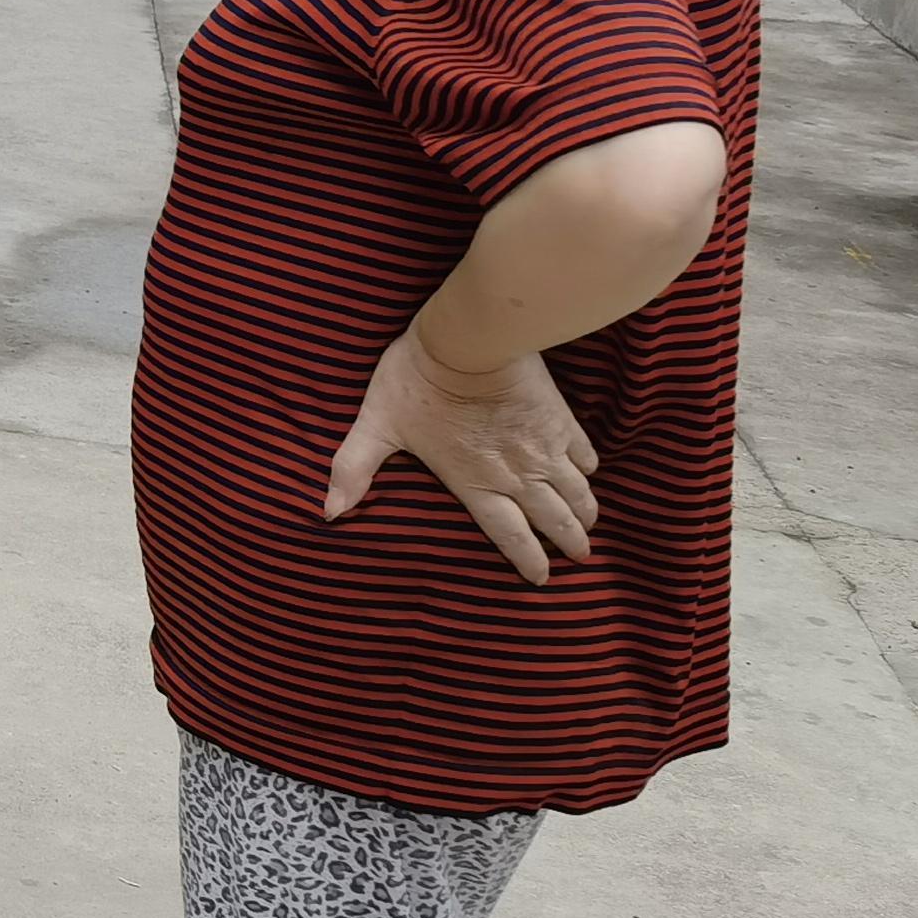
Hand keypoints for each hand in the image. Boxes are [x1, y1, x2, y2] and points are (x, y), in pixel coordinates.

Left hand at [324, 325, 596, 585]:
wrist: (469, 338)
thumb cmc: (416, 380)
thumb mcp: (376, 425)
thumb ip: (353, 469)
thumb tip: (328, 512)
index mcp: (475, 482)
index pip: (508, 534)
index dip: (528, 560)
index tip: (542, 579)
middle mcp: (517, 474)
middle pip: (553, 519)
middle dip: (569, 543)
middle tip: (580, 557)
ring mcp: (544, 448)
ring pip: (576, 493)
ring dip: (585, 514)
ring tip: (589, 527)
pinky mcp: (561, 420)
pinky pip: (584, 454)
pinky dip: (588, 471)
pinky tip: (587, 474)